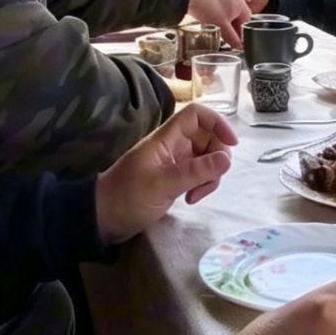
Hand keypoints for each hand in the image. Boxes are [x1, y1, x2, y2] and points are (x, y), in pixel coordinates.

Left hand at [95, 104, 237, 242]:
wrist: (103, 219)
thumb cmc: (127, 198)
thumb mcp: (162, 185)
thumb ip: (196, 171)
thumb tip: (228, 158)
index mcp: (166, 139)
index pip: (197, 115)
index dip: (218, 123)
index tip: (232, 144)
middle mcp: (174, 147)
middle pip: (208, 138)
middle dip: (217, 158)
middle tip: (209, 181)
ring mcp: (176, 163)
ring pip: (208, 158)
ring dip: (210, 176)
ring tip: (195, 196)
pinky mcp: (176, 179)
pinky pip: (200, 174)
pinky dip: (202, 185)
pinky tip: (190, 199)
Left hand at [189, 0, 250, 46]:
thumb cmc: (210, 8)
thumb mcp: (222, 27)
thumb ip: (232, 38)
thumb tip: (240, 47)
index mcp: (240, 4)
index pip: (247, 22)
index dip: (242, 33)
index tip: (236, 41)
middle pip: (237, 17)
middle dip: (232, 28)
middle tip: (226, 38)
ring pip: (228, 14)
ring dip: (224, 23)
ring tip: (217, 30)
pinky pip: (219, 9)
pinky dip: (217, 17)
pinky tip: (210, 22)